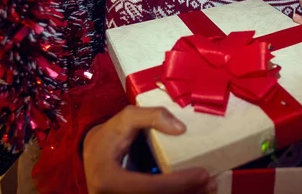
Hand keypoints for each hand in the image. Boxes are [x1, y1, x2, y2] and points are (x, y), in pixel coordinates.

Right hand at [83, 106, 214, 193]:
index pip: (150, 187)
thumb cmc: (109, 134)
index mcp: (109, 178)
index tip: (202, 173)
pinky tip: (192, 189)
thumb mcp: (125, 117)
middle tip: (210, 183)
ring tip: (208, 187)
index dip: (178, 183)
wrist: (91, 153)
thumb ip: (152, 116)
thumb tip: (181, 129)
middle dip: (187, 193)